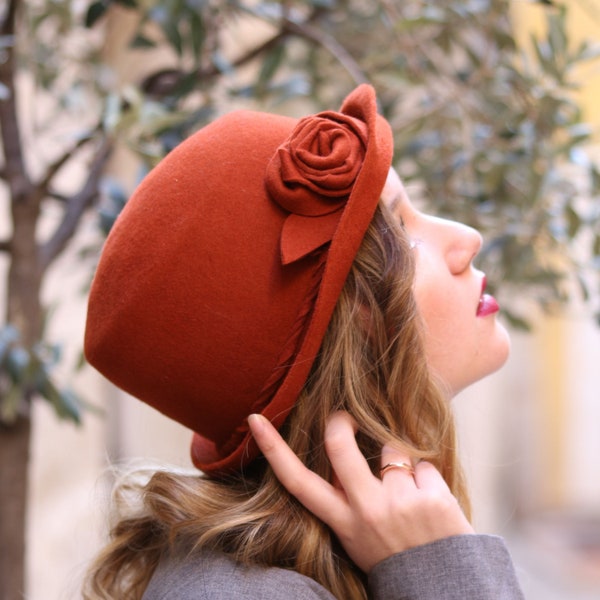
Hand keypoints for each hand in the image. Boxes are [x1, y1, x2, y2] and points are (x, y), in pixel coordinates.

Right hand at [248, 411, 473, 572]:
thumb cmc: (396, 554)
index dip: (273, 449)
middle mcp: (366, 510)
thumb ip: (347, 498)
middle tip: (349, 416)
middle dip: (342, 421)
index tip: (256, 419)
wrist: (441, 588)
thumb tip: (341, 448)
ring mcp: (399, 503)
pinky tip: (432, 505)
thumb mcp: (358, 536)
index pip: (298, 483)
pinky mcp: (432, 498)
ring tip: (411, 497)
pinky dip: (429, 479)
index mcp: (344, 522)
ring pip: (392, 451)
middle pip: (339, 445)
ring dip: (401, 463)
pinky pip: (425, 466)